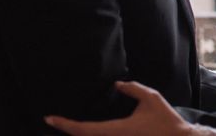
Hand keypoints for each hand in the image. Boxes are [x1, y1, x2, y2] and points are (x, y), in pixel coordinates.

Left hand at [45, 81, 193, 135]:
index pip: (83, 129)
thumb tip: (117, 85)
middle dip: (67, 131)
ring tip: (67, 126)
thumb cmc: (166, 121)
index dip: (64, 124)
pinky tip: (86, 131)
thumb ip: (133, 89)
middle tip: (52, 121)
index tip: (50, 118)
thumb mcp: (152, 98)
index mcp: (116, 130)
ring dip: (79, 134)